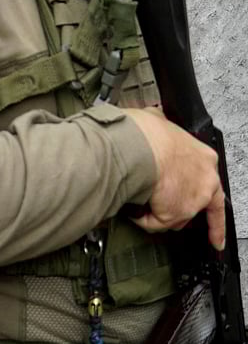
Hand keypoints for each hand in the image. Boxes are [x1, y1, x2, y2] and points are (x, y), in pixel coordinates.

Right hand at [126, 107, 225, 249]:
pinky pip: (155, 223)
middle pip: (196, 205)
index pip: (211, 182)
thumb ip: (161, 127)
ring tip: (137, 199)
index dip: (205, 196)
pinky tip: (132, 207)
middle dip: (178, 208)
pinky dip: (142, 219)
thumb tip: (152, 120)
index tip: (210, 214)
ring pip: (176, 216)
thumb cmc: (145, 133)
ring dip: (157, 212)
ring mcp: (193, 201)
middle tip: (161, 206)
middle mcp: (205, 182)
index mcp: (204, 158)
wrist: (136, 147)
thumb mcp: (158, 120)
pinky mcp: (175, 215)